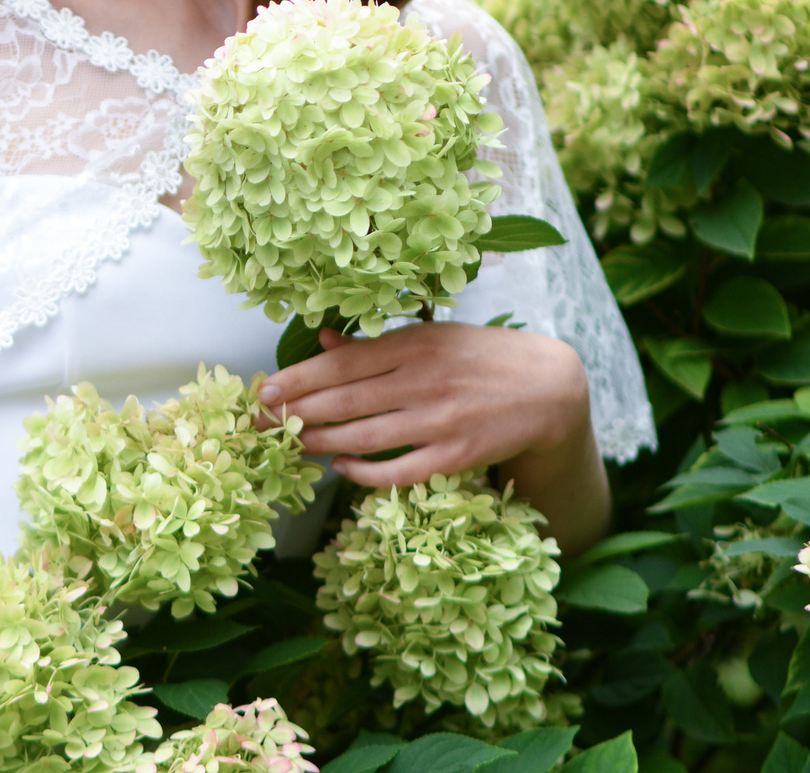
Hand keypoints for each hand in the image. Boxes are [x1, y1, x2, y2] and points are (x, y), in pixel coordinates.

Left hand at [257, 322, 591, 488]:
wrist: (547, 387)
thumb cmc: (480, 357)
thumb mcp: (430, 337)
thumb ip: (376, 344)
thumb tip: (325, 340)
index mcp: (413, 344)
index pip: (342, 363)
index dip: (299, 378)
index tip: (265, 389)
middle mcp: (422, 380)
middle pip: (345, 400)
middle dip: (297, 412)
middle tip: (261, 423)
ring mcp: (439, 420)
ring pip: (365, 436)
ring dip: (322, 442)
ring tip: (292, 444)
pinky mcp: (456, 455)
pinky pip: (400, 470)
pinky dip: (366, 473)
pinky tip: (342, 469)